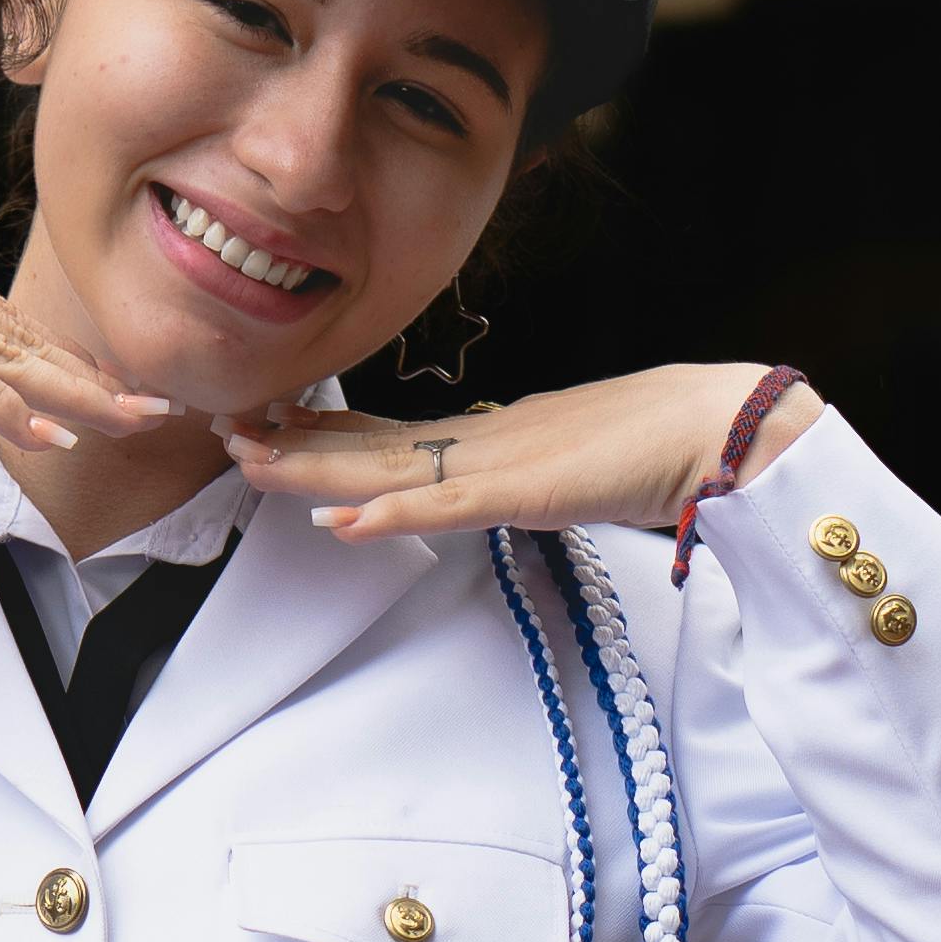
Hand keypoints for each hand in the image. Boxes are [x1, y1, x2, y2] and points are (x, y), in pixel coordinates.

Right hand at [0, 165, 169, 454]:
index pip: (3, 323)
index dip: (62, 359)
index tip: (110, 387)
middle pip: (22, 334)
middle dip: (93, 374)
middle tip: (158, 404)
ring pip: (4, 351)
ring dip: (73, 391)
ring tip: (131, 418)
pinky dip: (4, 401)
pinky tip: (48, 427)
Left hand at [220, 362, 820, 541]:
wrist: (716, 429)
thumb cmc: (659, 447)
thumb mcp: (570, 467)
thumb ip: (527, 477)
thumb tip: (507, 487)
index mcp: (492, 436)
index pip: (391, 434)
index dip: (326, 432)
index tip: (268, 424)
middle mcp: (482, 439)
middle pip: (371, 444)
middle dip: (294, 442)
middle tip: (224, 429)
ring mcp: (499, 461)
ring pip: (388, 466)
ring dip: (315, 469)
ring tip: (249, 461)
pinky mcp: (524, 489)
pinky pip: (446, 503)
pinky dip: (392, 509)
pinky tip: (342, 517)